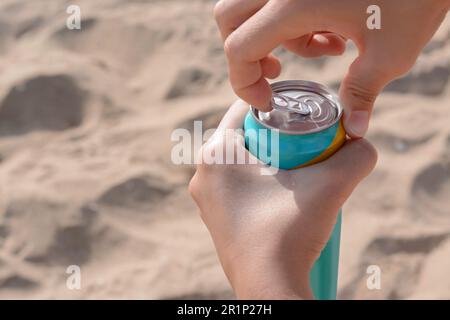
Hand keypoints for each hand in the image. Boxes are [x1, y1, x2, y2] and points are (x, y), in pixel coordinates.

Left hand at [189, 100, 377, 298]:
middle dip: (276, 135)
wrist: (269, 287)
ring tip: (299, 170)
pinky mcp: (216, 220)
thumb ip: (356, 157)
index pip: (245, 109)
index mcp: (215, 155)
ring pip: (240, 163)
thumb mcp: (330, 186)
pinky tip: (283, 195)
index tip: (300, 112)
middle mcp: (202, 175)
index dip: (276, 104)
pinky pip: (237, 186)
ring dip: (268, 160)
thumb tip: (365, 144)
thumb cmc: (288, 233)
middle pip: (244, 137)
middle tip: (305, 142)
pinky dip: (259, 182)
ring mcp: (207, 200)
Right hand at [214, 0, 449, 136]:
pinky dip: (293, 21)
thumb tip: (354, 130)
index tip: (267, 102)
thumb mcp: (391, 52)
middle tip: (277, 71)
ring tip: (324, 48)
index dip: (244, 82)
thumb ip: (363, 92)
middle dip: (245, 53)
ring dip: (273, 36)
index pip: (239, 47)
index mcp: (293, 4)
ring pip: (251, 7)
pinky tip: (334, 32)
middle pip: (229, 19)